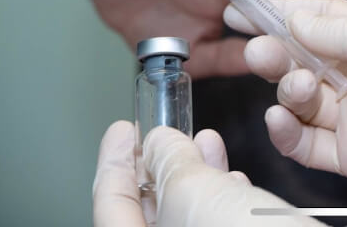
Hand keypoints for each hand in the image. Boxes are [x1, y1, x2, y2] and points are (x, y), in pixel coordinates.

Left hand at [92, 121, 324, 226]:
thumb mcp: (192, 190)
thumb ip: (168, 161)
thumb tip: (161, 143)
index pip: (111, 205)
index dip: (114, 162)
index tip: (123, 129)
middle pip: (149, 210)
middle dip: (158, 164)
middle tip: (159, 134)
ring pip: (188, 213)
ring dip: (194, 171)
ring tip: (205, 140)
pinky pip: (219, 221)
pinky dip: (222, 193)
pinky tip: (235, 176)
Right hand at [225, 0, 346, 225]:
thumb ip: (340, 31)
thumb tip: (295, 19)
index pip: (320, 18)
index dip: (280, 12)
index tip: (239, 6)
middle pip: (305, 59)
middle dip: (275, 51)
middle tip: (257, 48)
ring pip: (303, 99)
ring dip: (285, 88)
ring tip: (291, 85)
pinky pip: (309, 143)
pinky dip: (288, 132)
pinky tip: (282, 118)